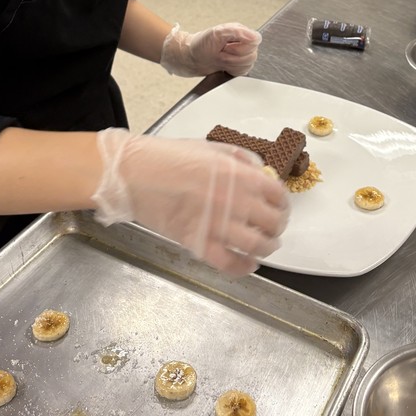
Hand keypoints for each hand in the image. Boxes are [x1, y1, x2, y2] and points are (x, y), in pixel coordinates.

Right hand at [92, 129, 288, 275]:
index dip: (282, 204)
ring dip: (266, 248)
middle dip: (277, 227)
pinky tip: (248, 264)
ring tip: (265, 247)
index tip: (279, 207)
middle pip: (272, 223)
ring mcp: (217, 224)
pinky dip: (244, 267)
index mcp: (239, 174)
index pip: (278, 195)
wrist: (133, 173)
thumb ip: (239, 159)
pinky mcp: (198, 243)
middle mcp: (234, 200)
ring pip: (257, 246)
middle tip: (273, 228)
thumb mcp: (210, 148)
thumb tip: (260, 172)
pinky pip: (230, 263)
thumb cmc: (167, 156)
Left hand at [160, 22, 261, 77]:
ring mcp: (240, 54)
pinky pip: (244, 72)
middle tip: (221, 54)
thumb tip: (254, 36)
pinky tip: (224, 66)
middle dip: (234, 57)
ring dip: (232, 64)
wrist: (190, 58)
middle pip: (252, 55)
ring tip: (221, 59)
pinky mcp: (238, 65)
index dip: (241, 47)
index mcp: (239, 31)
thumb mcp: (216, 34)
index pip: (255, 41)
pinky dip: (233, 71)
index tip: (227, 47)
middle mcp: (242, 42)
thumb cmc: (200, 45)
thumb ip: (237, 32)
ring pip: (249, 64)